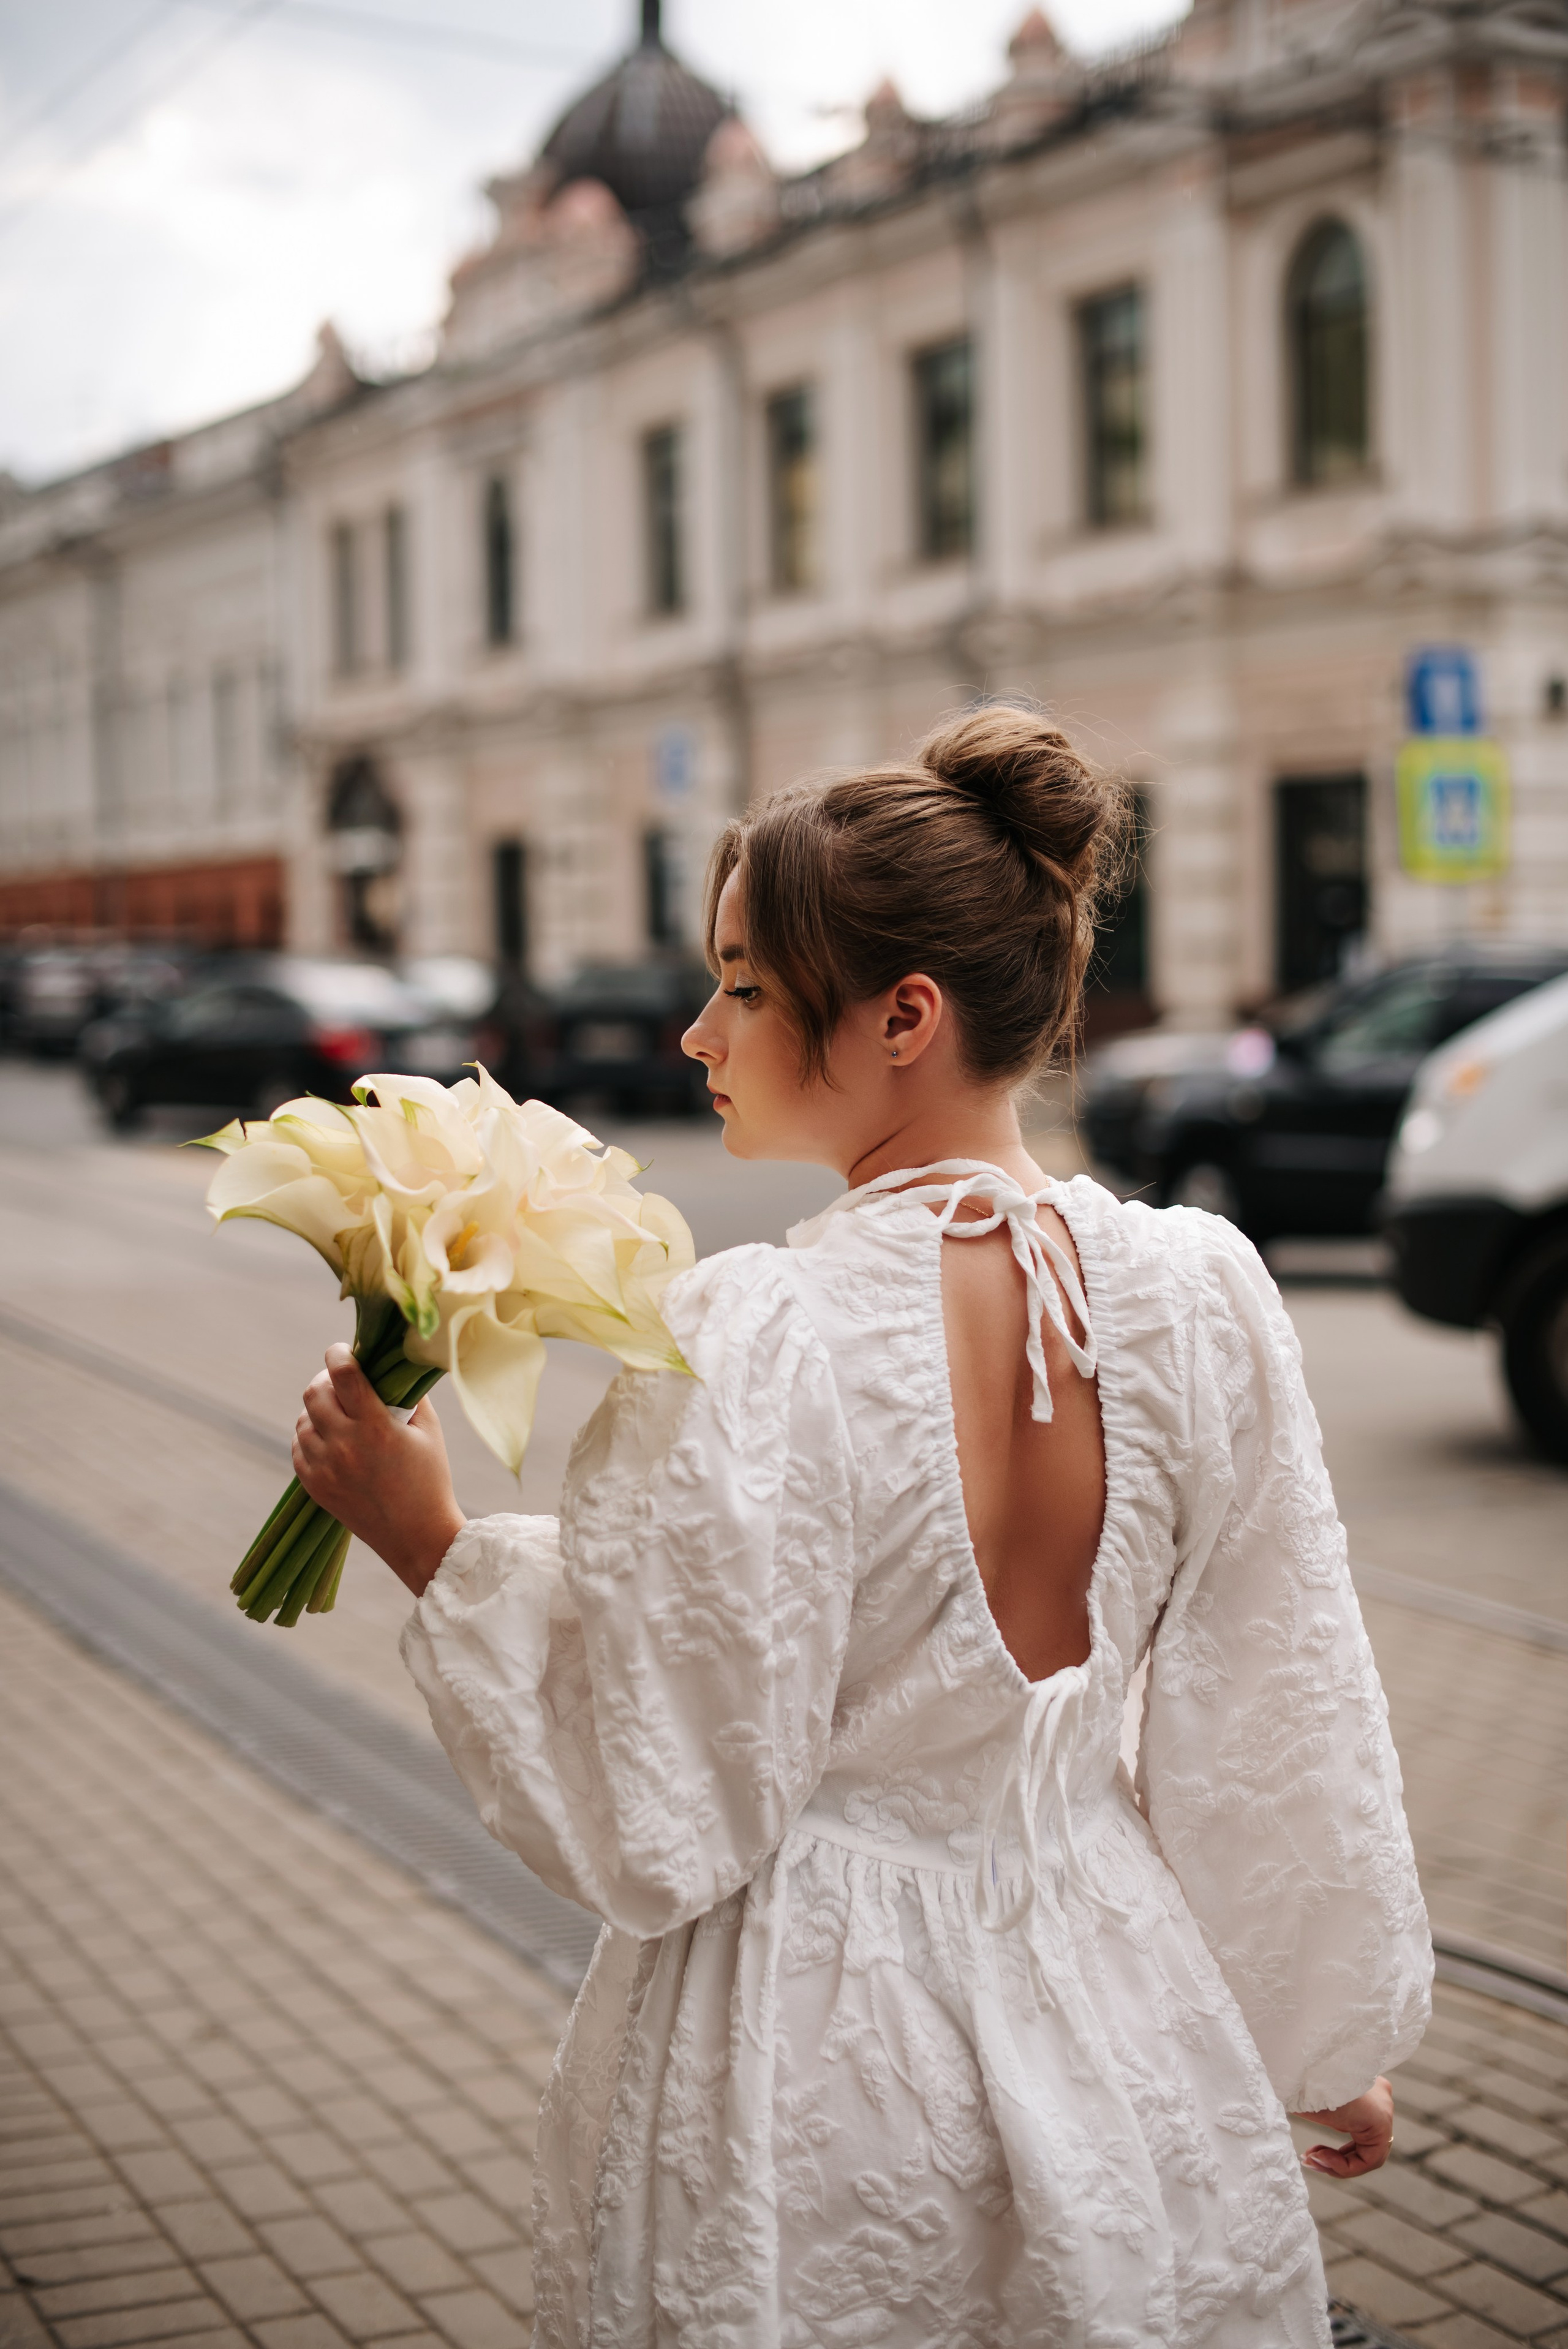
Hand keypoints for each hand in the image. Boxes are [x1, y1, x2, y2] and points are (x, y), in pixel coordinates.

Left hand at [293, 1343, 465, 1597]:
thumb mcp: (429, 1431)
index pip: (344, 1374)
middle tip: (339, 1381)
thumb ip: (410, 1395)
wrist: (416, 1536)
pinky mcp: (314, 1486)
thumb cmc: (430, 1479)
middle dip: (325, 1379)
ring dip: (317, 1410)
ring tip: (337, 1414)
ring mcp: (325, 1468)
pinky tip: (329, 1439)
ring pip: (302, 1420)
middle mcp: (345, 1445)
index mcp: (376, 1427)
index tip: (342, 1350)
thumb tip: (394, 1365)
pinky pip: (298, 1448)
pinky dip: (310, 1437)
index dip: (338, 1354)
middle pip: (314, 1393)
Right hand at [1293, 2076, 1394, 2177]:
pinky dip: (1344, 2166)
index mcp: (1366, 2089)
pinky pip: (1369, 2159)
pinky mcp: (1381, 2123)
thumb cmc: (1301, 2077)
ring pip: (1367, 2156)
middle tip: (1308, 2160)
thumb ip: (1319, 2115)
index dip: (1334, 2153)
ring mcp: (1383, 2111)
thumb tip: (1303, 2141)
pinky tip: (1321, 2158)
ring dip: (1336, 2165)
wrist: (1306, 2066)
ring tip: (1311, 2160)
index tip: (1308, 2154)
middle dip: (1334, 2159)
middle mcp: (1380, 2099)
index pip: (1359, 2134)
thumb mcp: (1310, 2099)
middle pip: (1363, 2147)